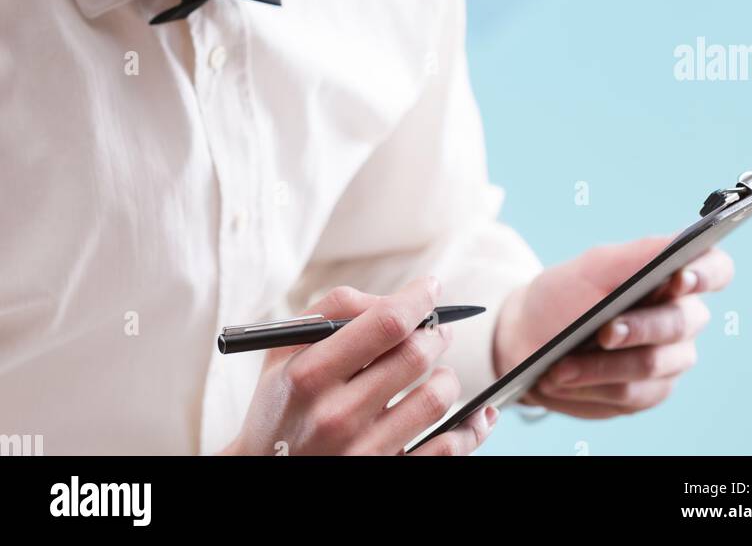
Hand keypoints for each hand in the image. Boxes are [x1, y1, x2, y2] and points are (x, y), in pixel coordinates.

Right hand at [218, 275, 498, 454]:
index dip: (418, 298)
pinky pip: (447, 451)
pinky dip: (472, 428)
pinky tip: (476, 415)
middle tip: (437, 331)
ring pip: (436, 399)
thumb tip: (392, 298)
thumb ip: (332, 310)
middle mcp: (336, 416)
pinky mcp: (385, 478)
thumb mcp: (283, 350)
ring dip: (447, 377)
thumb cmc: (281, 404)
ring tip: (437, 373)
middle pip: (415, 356)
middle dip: (436, 334)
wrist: (261, 474)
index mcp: (310, 375)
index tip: (432, 287)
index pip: (385, 323)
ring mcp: (362, 454)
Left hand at [493, 234, 733, 419]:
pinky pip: (630, 394)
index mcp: (674, 278)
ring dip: (604, 364)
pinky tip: (562, 378)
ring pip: (653, 364)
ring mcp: (667, 361)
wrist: (528, 338)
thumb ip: (638, 255)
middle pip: (682, 323)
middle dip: (640, 327)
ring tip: (562, 365)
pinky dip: (593, 384)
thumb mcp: (593, 266)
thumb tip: (679, 243)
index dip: (707, 273)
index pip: (716, 270)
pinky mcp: (646, 394)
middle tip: (604, 331)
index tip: (680, 276)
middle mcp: (680, 320)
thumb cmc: (565, 294)